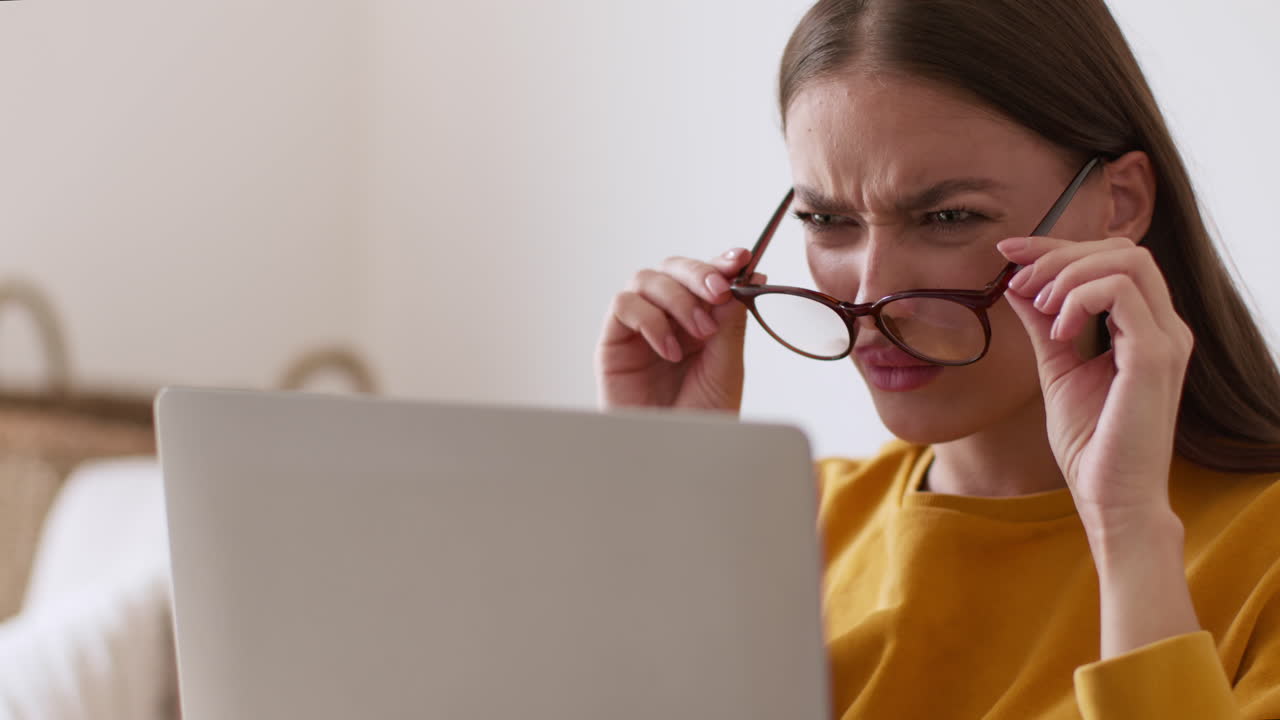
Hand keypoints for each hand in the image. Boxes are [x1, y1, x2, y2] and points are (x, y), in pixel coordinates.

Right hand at [595, 248, 763, 411]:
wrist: (673, 456)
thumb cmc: (699, 418)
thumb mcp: (726, 366)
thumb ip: (730, 321)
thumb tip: (745, 275)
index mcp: (700, 319)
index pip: (706, 276)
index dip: (720, 261)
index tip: (741, 259)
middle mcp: (668, 317)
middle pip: (674, 268)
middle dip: (699, 274)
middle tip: (719, 292)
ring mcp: (639, 327)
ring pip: (647, 279)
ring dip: (678, 299)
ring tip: (698, 333)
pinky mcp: (613, 342)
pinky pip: (623, 305)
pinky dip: (649, 319)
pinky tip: (668, 350)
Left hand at [998, 235, 1193, 529]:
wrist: (1112, 498)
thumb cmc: (1091, 443)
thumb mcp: (1057, 369)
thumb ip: (1043, 325)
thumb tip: (1017, 285)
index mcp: (1145, 328)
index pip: (1112, 258)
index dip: (1057, 247)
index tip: (1008, 253)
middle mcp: (1164, 326)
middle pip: (1122, 248)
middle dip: (1060, 252)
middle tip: (1017, 280)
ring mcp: (1166, 339)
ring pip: (1127, 259)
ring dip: (1070, 272)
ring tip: (1039, 306)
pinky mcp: (1155, 356)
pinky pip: (1121, 293)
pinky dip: (1080, 298)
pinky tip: (1059, 332)